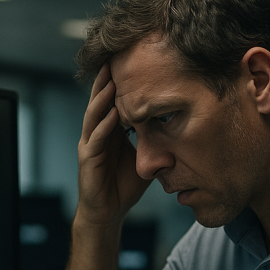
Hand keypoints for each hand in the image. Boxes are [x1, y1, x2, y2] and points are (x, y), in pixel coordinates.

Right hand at [75, 63, 149, 227]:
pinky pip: (96, 139)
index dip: (118, 82)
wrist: (108, 212)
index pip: (113, 100)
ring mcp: (90, 145)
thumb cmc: (124, 185)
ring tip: (111, 79)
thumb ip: (155, 139)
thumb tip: (181, 125)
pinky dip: (104, 125)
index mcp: (110, 131)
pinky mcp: (87, 160)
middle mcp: (97, 133)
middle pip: (100, 101)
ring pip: (95, 115)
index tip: (130, 61)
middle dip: (106, 79)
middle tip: (114, 57)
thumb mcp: (145, 156)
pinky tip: (112, 113)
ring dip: (102, 97)